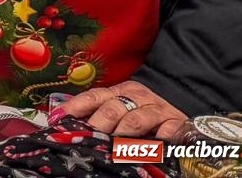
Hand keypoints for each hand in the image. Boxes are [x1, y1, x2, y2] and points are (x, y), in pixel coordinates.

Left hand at [60, 80, 188, 140]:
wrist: (183, 101)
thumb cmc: (144, 110)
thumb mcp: (122, 107)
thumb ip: (99, 113)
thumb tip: (67, 123)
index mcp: (118, 91)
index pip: (93, 97)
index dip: (75, 107)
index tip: (58, 118)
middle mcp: (136, 97)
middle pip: (112, 109)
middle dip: (97, 123)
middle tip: (86, 137)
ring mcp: (156, 109)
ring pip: (135, 120)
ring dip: (121, 133)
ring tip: (110, 145)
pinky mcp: (177, 123)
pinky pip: (166, 132)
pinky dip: (156, 140)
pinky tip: (148, 149)